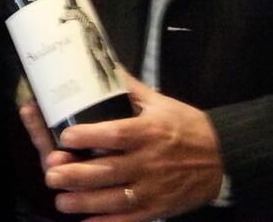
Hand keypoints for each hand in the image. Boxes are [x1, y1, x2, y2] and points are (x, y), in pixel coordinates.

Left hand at [23, 75, 225, 220]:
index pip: (114, 134)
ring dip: (84, 201)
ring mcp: (152, 188)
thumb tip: (105, 66)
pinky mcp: (157, 208)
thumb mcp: (161, 102)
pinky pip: (127, 219)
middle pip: (107, 170)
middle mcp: (148, 161)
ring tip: (60, 200)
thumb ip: (130, 89)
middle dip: (75, 174)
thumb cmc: (187, 126)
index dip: (88, 136)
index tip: (64, 136)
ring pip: (113, 198)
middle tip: (50, 174)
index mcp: (148, 131)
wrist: (222, 157)